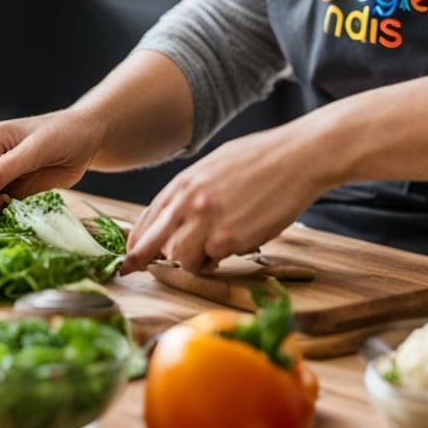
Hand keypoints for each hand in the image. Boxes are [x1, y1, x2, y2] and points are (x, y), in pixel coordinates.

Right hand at [0, 108, 106, 206]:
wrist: (89, 136)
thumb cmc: (64, 134)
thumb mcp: (33, 152)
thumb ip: (2, 174)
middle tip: (10, 209)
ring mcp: (8, 173)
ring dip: (3, 210)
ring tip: (18, 209)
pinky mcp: (21, 186)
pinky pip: (11, 204)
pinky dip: (14, 211)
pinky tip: (23, 210)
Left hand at [121, 124, 341, 274]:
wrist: (299, 156)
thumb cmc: (260, 160)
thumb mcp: (213, 167)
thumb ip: (190, 192)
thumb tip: (174, 218)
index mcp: (182, 183)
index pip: (147, 220)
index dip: (135, 243)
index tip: (128, 258)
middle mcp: (188, 203)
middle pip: (154, 245)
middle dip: (145, 261)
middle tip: (138, 271)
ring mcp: (207, 221)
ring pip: (182, 259)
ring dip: (195, 261)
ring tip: (216, 247)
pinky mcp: (230, 239)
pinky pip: (215, 260)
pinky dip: (224, 257)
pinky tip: (240, 239)